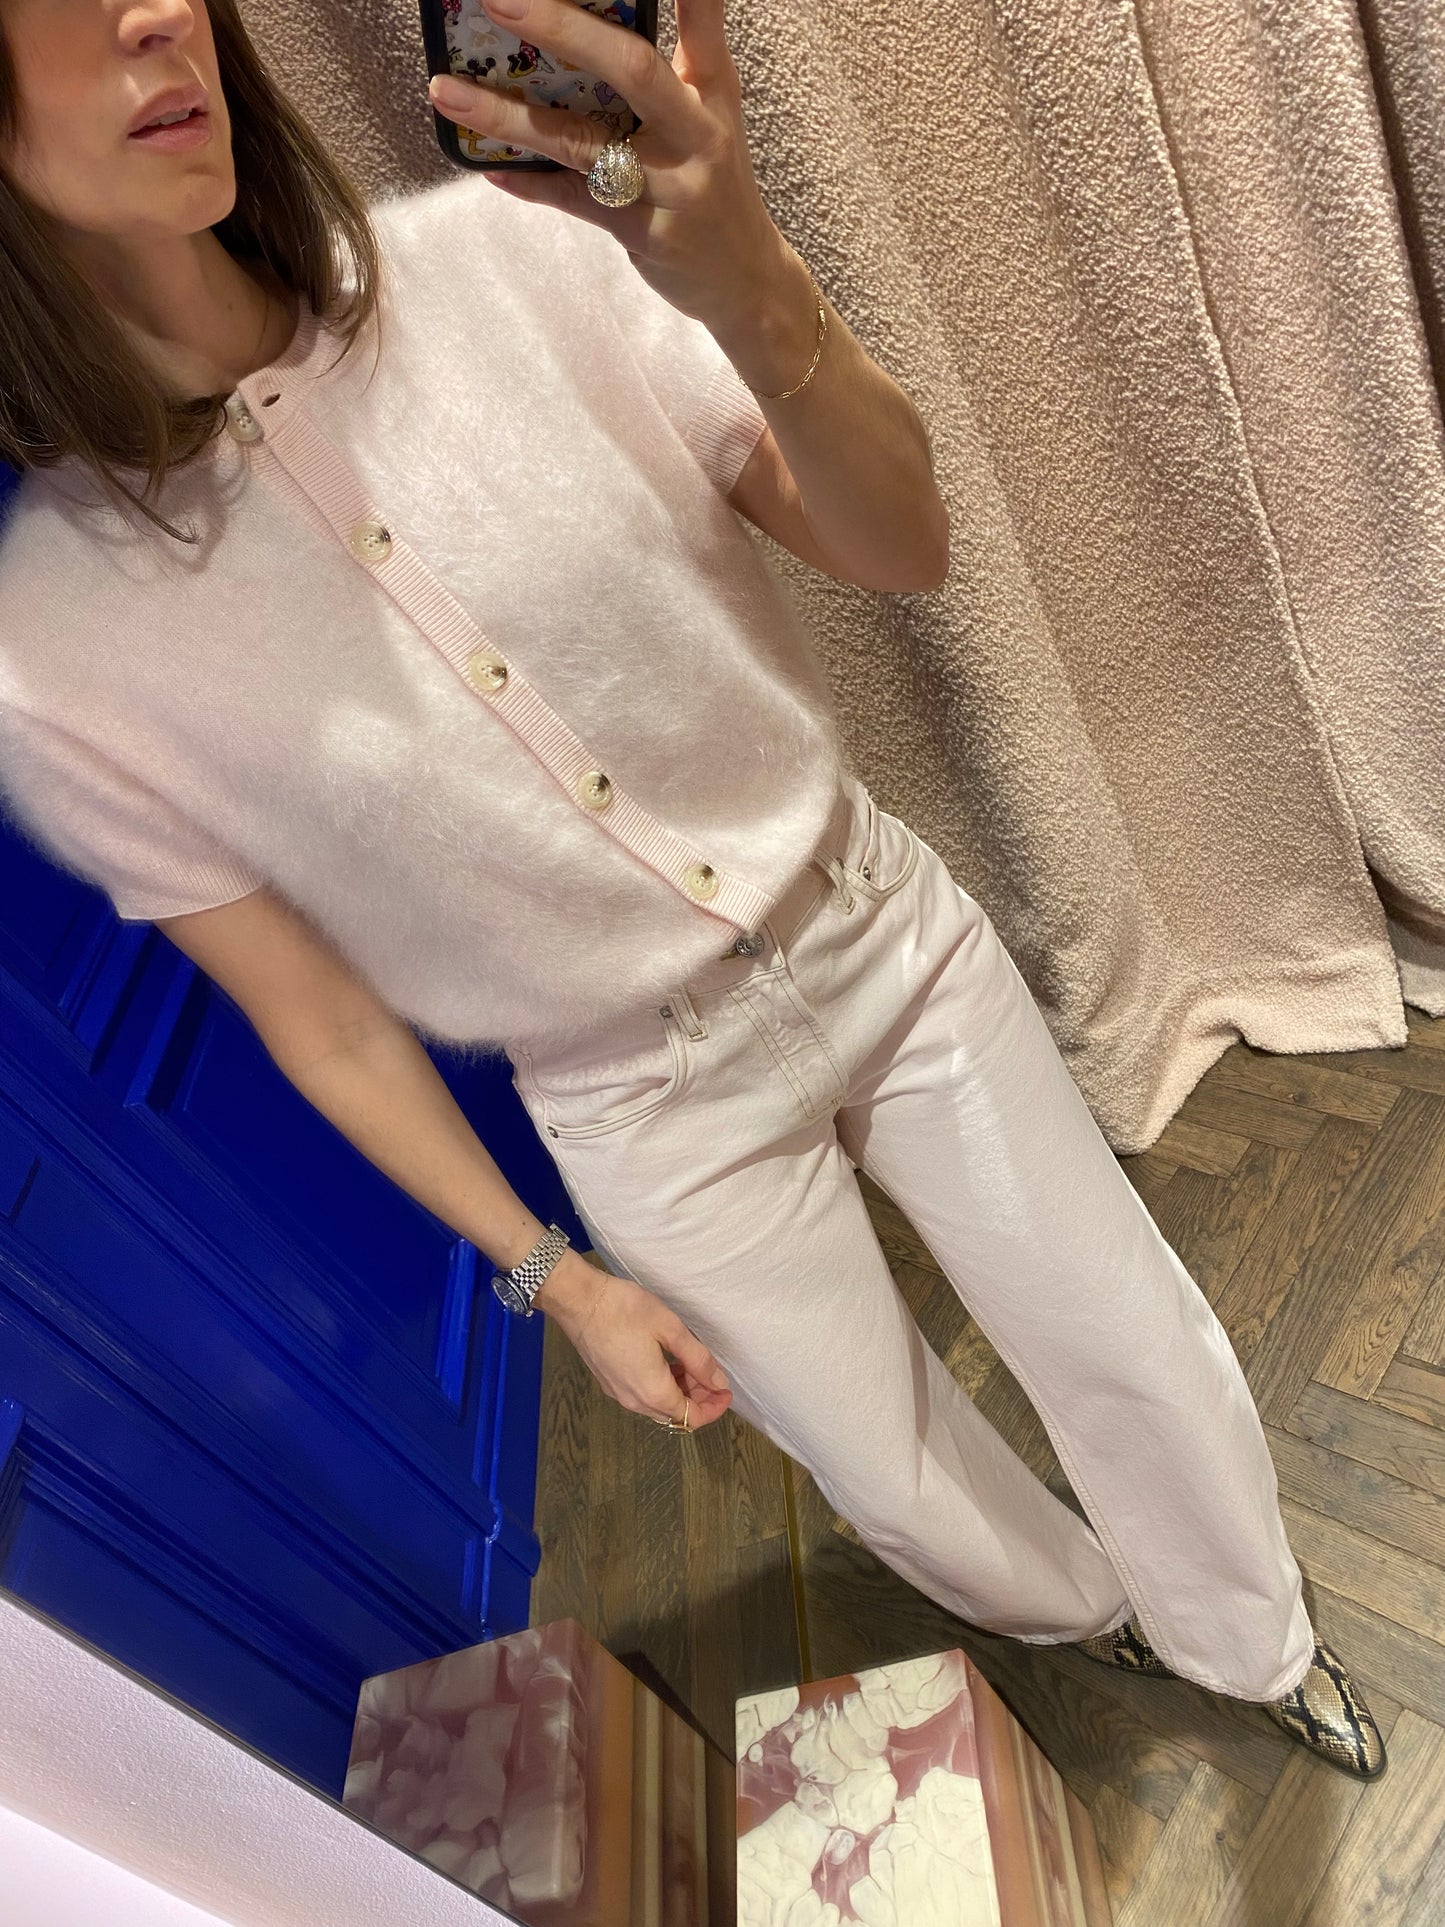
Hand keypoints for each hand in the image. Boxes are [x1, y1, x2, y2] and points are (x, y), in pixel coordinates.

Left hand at [427, 0, 790, 337]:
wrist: (746, 280)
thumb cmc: (714, 183)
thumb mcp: (712, 112)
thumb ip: (679, 56)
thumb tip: (602, 19)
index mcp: (712, 91)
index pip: (702, 18)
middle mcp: (696, 132)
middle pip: (632, 70)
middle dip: (564, 29)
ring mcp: (669, 187)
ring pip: (581, 143)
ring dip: (509, 116)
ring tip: (447, 90)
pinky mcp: (643, 232)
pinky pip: (572, 201)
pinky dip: (529, 184)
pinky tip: (488, 169)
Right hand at [535, 1249, 732, 1428]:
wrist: (578, 1301)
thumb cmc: (625, 1310)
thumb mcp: (670, 1329)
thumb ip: (698, 1359)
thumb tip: (718, 1382)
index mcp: (653, 1392)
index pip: (691, 1417)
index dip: (713, 1408)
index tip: (726, 1391)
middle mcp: (634, 1401)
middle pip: (674, 1414)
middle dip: (698, 1399)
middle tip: (711, 1373)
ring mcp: (617, 1393)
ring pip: (657, 1406)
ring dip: (678, 1392)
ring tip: (690, 1364)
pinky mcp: (608, 1382)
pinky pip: (641, 1396)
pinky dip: (660, 1386)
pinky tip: (665, 1362)